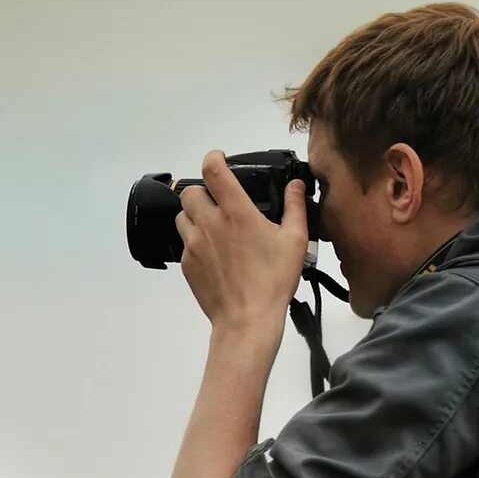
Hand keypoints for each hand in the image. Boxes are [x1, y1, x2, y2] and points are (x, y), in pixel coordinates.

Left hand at [175, 149, 311, 335]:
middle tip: (219, 200)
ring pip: (183, 215)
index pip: (213, 170)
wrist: (246, 319)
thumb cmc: (273, 281)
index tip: (219, 158)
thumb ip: (295, 207)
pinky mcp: (186, 263)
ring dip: (195, 214)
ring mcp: (194, 244)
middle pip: (191, 191)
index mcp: (237, 212)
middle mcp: (210, 223)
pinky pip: (183, 241)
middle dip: (203, 190)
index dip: (213, 158)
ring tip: (214, 225)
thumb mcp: (296, 241)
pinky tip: (213, 252)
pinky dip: (194, 239)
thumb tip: (295, 185)